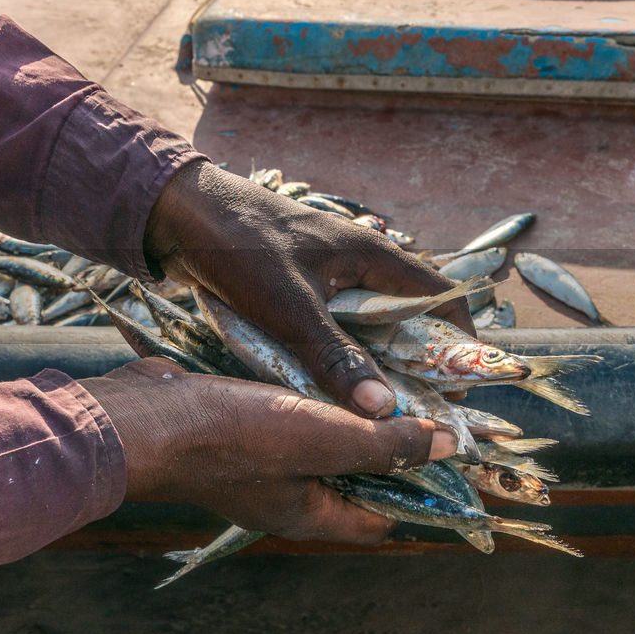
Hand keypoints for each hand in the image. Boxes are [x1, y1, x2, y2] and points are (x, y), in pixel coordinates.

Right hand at [80, 359, 456, 541]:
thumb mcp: (321, 440)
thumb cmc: (231, 437)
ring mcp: (255, 462)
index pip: (381, 515)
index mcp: (310, 514)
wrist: (145, 418)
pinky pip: (282, 414)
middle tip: (413, 394)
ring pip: (315, 439)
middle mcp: (285, 495)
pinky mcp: (233, 428)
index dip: (416, 486)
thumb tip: (449, 447)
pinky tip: (315, 360)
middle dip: (381, 438)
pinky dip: (303, 393)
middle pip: (351, 473)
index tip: (440, 445)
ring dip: (341, 410)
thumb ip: (383, 444)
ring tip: (373, 370)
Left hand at [144, 161, 474, 417]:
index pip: (439, 297)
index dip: (457, 342)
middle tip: (410, 417)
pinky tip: (323, 393)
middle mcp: (356, 267)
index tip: (456, 391)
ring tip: (369, 417)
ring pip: (361, 331)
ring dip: (365, 368)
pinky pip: (325, 331)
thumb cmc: (239, 246)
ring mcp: (323, 279)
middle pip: (402, 322)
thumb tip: (382, 410)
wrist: (177, 215)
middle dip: (410, 368)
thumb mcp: (291, 307)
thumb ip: (336, 357)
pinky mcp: (292, 293)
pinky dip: (330, 360)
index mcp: (372, 256)